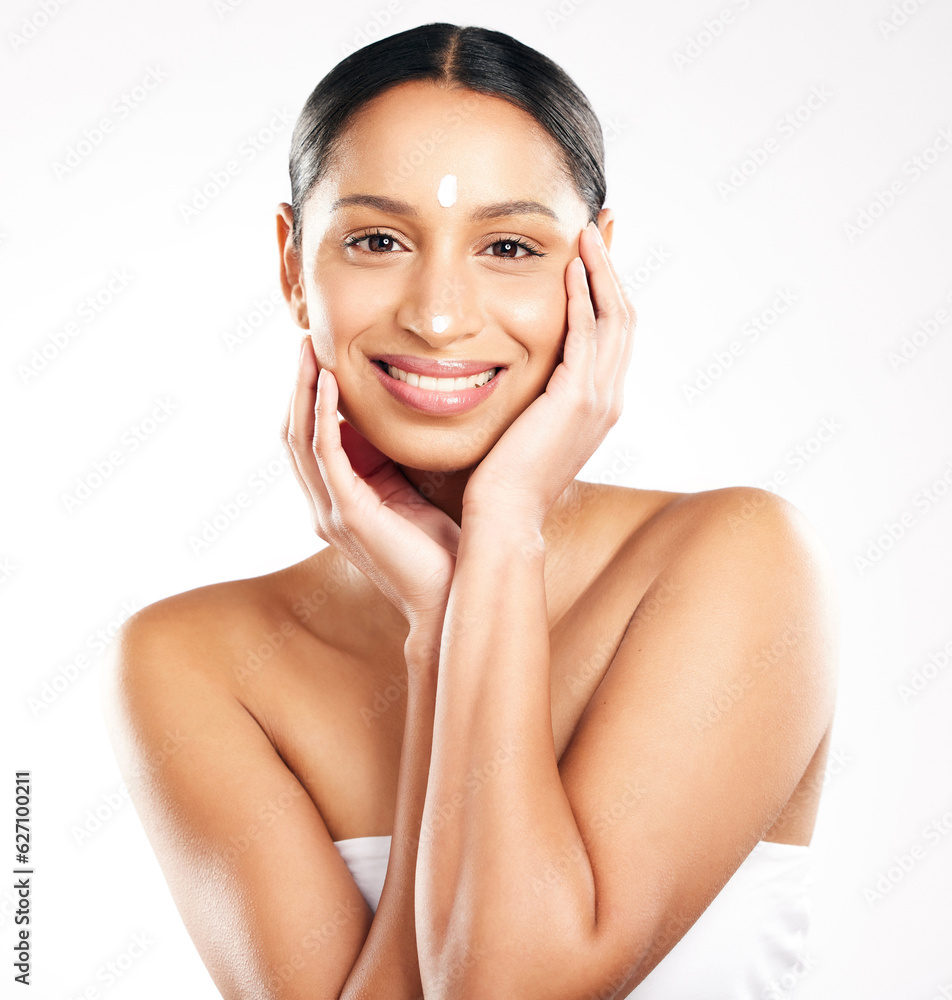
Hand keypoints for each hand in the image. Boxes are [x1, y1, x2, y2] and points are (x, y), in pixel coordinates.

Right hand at [282, 337, 459, 630]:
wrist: (455, 593)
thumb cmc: (443, 546)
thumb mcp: (415, 489)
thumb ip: (397, 458)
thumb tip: (401, 417)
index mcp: (341, 497)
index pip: (311, 436)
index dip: (311, 394)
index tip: (322, 352)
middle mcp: (325, 504)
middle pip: (294, 432)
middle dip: (298, 385)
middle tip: (306, 342)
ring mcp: (331, 510)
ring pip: (300, 439)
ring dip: (303, 391)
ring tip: (310, 351)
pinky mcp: (347, 514)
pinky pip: (325, 454)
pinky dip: (322, 416)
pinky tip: (330, 383)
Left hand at [461, 221, 634, 528]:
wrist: (506, 515)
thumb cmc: (505, 479)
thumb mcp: (530, 429)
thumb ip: (538, 398)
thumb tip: (524, 375)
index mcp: (598, 404)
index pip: (612, 334)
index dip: (607, 290)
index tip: (595, 254)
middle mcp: (609, 398)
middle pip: (623, 317)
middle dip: (613, 268)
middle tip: (601, 226)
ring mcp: (599, 399)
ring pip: (614, 318)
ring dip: (601, 271)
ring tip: (587, 232)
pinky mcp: (577, 399)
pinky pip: (586, 333)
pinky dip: (583, 296)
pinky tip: (572, 266)